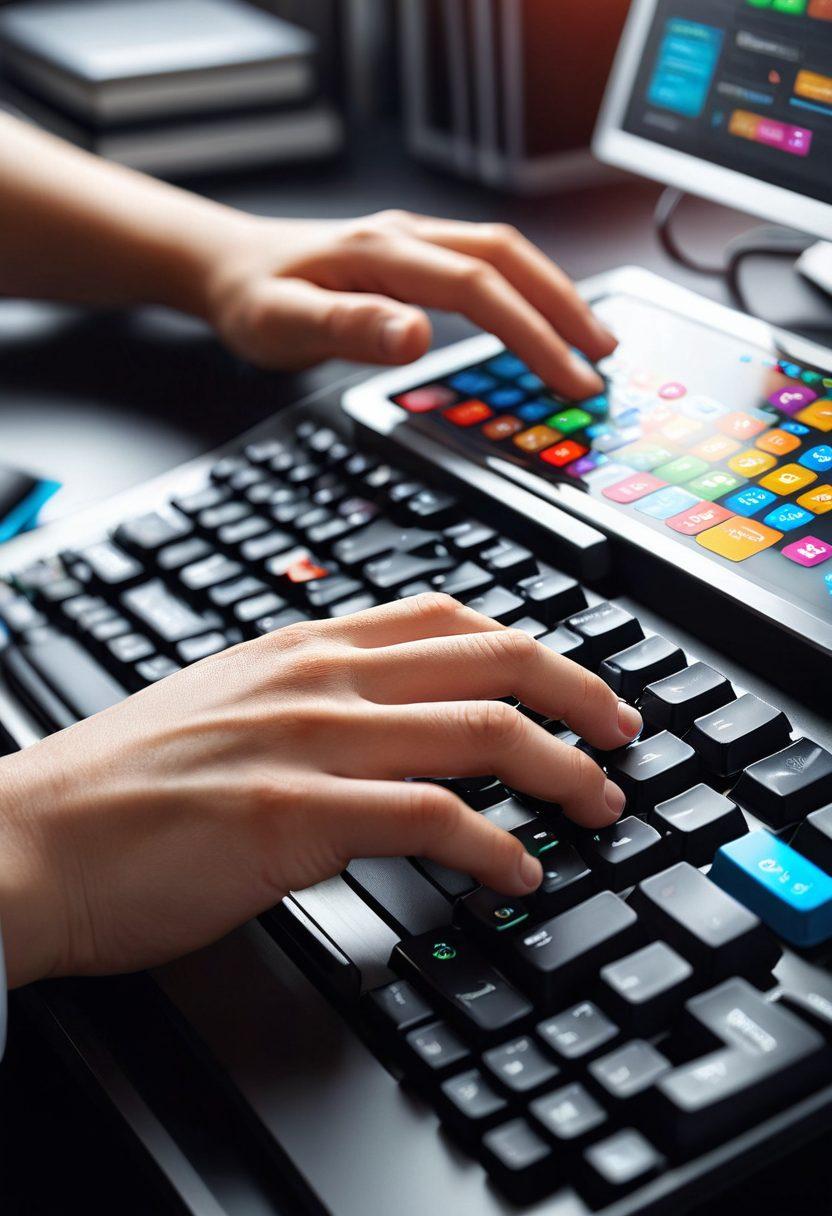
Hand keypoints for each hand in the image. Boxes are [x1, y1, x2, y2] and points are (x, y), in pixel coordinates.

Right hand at [0, 595, 640, 988]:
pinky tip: (518, 872)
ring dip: (560, 770)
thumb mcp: (231, 704)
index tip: (577, 682)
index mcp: (305, 647)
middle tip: (623, 733)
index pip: (449, 618)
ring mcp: (308, 741)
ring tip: (598, 805)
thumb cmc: (125, 782)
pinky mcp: (293, 817)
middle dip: (579, 692)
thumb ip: (315, 698)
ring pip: (478, 729)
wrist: (32, 838)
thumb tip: (392, 719)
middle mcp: (318, 678)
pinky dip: (493, 845)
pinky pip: (429, 820)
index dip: (532, 645)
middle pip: (489, 656)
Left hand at [201, 209, 615, 398]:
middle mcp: (406, 236)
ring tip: (589, 337)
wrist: (224, 265)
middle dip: (564, 305)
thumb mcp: (282, 325)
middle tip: (603, 357)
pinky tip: (536, 313)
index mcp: (382, 254)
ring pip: (504, 252)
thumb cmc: (251, 300)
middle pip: (509, 257)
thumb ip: (348, 329)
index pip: (480, 289)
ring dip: (552, 291)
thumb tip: (416, 334)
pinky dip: (524, 286)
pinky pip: (484, 260)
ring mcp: (411, 238)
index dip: (532, 333)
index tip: (569, 378)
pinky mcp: (411, 251)